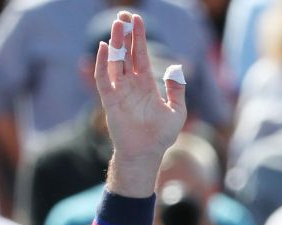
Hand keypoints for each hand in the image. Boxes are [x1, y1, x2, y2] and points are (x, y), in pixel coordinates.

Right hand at [94, 12, 185, 191]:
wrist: (147, 153)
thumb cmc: (161, 135)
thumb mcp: (177, 111)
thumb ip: (177, 89)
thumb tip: (179, 69)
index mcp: (146, 84)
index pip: (141, 55)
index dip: (139, 38)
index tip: (137, 20)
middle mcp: (131, 84)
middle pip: (127, 53)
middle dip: (126, 34)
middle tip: (124, 14)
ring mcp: (119, 91)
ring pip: (115, 61)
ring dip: (116, 43)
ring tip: (118, 25)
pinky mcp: (109, 100)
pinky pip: (104, 79)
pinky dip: (103, 63)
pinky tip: (106, 48)